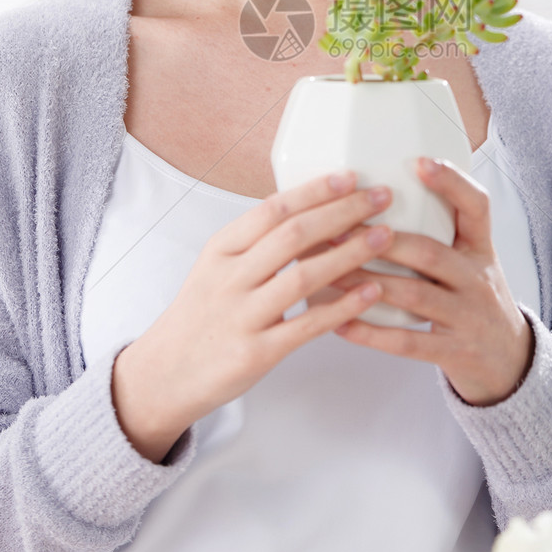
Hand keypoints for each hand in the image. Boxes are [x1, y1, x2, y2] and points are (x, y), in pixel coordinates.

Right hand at [112, 172, 394, 460]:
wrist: (166, 374)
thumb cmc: (201, 314)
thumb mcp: (216, 267)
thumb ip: (256, 242)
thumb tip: (311, 209)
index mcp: (221, 249)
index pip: (273, 208)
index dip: (315, 191)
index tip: (351, 177)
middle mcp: (229, 278)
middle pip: (293, 235)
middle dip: (342, 212)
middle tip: (381, 197)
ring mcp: (242, 316)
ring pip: (303, 277)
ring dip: (350, 253)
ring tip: (385, 236)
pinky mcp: (256, 353)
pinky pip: (306, 326)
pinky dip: (342, 307)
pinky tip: (371, 292)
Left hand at [330, 158, 534, 406]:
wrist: (507, 358)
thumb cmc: (473, 298)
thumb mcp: (471, 259)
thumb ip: (440, 231)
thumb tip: (381, 194)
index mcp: (480, 248)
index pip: (477, 207)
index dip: (452, 183)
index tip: (419, 163)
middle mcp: (477, 279)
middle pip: (431, 253)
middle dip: (383, 241)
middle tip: (339, 230)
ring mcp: (467, 317)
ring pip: (415, 296)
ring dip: (367, 283)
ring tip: (328, 273)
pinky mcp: (454, 352)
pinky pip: (408, 342)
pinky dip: (372, 333)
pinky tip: (341, 323)